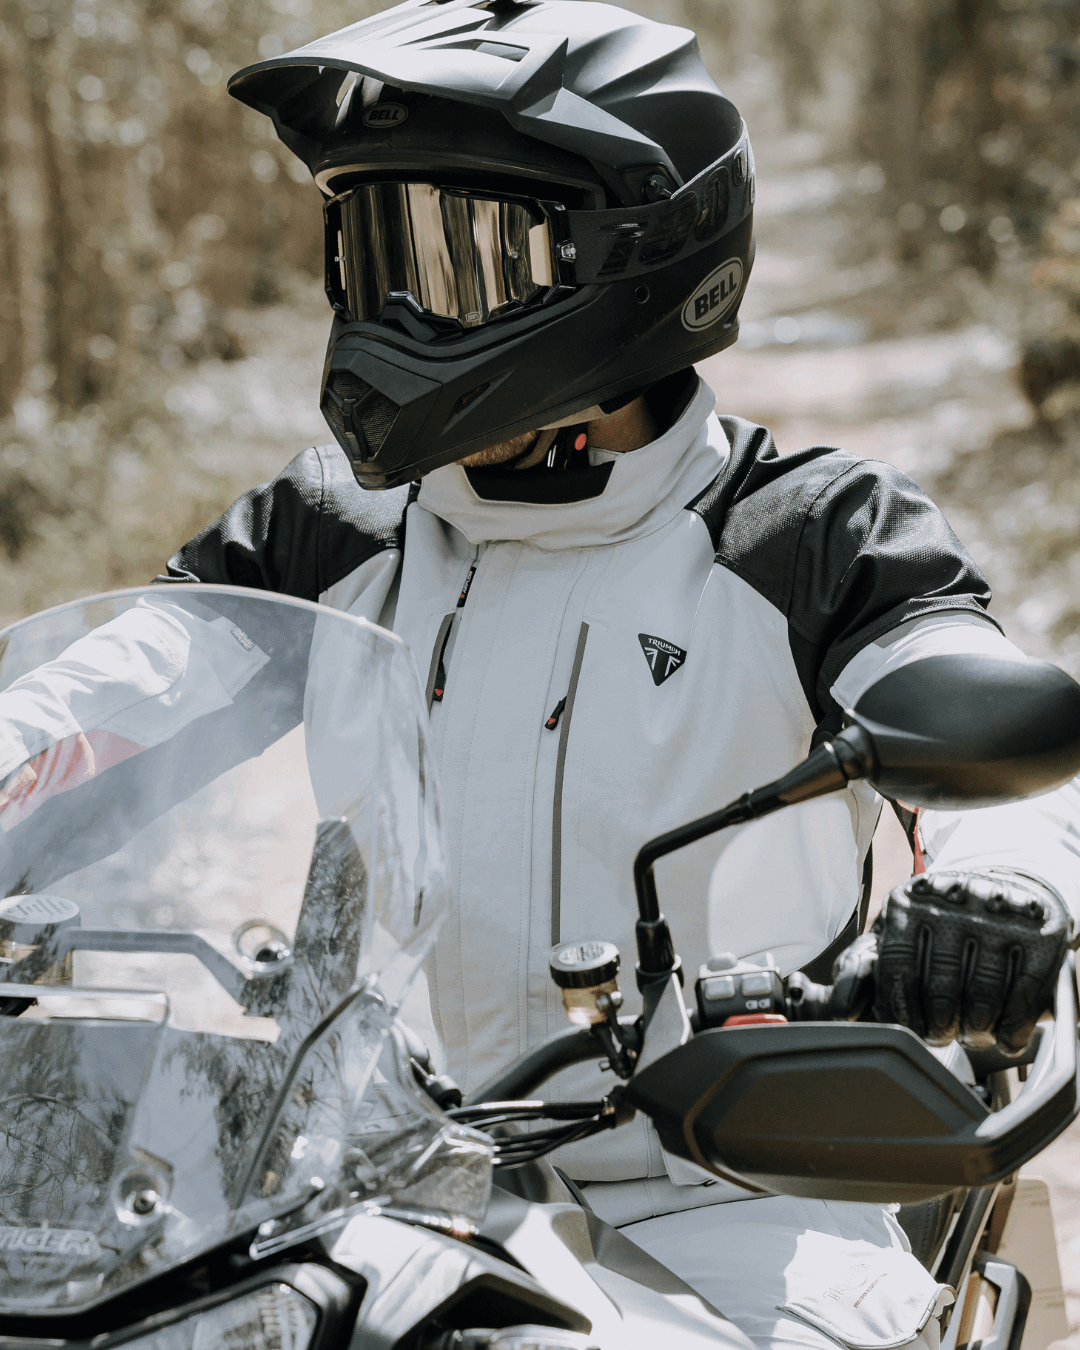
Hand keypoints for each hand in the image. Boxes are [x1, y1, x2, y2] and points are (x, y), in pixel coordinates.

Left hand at [871, 870, 1072, 1052]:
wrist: (1006, 890)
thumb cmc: (942, 924)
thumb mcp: (898, 934)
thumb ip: (864, 969)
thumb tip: (840, 1012)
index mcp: (910, 901)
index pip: (895, 967)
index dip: (900, 1011)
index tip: (908, 1031)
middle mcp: (954, 903)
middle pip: (940, 987)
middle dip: (938, 1027)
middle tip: (942, 1035)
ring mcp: (1000, 917)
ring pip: (982, 995)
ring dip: (976, 1030)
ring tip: (972, 1033)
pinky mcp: (1042, 932)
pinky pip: (1024, 994)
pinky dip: (1013, 1028)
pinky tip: (1005, 1038)